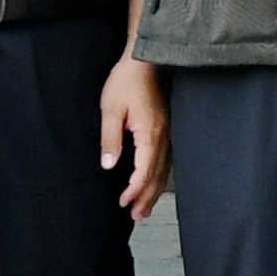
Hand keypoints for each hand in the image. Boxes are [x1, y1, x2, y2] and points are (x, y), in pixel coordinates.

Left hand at [98, 53, 171, 215]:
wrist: (145, 58)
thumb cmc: (127, 80)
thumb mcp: (111, 108)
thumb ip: (110, 139)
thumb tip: (109, 166)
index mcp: (150, 133)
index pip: (144, 171)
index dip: (134, 190)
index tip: (123, 203)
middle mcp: (163, 136)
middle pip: (157, 175)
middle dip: (147, 197)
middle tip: (137, 217)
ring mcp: (167, 131)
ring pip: (164, 169)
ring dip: (155, 190)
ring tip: (146, 207)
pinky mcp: (165, 127)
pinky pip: (166, 158)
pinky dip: (160, 175)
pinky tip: (155, 181)